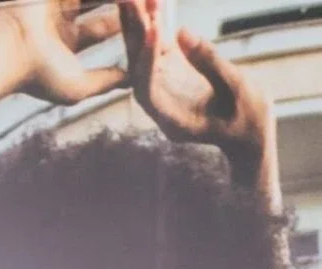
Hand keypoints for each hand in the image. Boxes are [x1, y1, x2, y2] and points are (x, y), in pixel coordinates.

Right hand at [0, 0, 124, 106]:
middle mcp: (61, 19)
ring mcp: (56, 1)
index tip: (151, 18)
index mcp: (66, 41)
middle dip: (127, 1)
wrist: (5, 50)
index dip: (127, 22)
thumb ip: (105, 81)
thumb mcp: (77, 86)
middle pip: (103, 2)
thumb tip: (131, 82)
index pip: (103, 27)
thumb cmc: (37, 75)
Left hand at [120, 0, 274, 187]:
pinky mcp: (172, 73)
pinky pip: (157, 47)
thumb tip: (181, 32)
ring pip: (143, 55)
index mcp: (171, 121)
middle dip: (133, 33)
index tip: (153, 29)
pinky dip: (155, 23)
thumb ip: (210, 63)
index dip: (147, 60)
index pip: (148, 90)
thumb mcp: (238, 90)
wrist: (250, 132)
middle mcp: (160, 105)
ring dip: (139, 23)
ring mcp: (163, 87)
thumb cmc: (248, 119)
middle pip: (137, 68)